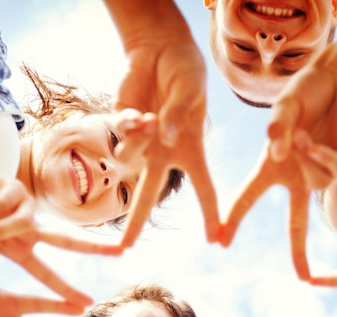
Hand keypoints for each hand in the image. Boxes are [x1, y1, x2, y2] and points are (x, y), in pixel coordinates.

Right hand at [0, 207, 137, 307]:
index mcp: (21, 248)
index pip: (47, 274)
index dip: (64, 290)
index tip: (87, 303)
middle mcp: (30, 229)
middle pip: (66, 240)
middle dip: (93, 247)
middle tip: (121, 251)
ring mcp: (26, 208)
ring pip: (19, 223)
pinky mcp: (16, 187)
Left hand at [110, 31, 218, 247]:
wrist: (160, 48)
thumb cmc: (186, 72)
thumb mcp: (191, 91)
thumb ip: (179, 115)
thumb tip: (164, 137)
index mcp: (190, 151)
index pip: (203, 188)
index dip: (210, 215)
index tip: (216, 241)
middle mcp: (163, 153)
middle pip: (147, 194)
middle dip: (136, 222)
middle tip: (125, 248)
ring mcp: (139, 141)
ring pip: (129, 159)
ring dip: (137, 143)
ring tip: (149, 118)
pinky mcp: (121, 124)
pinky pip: (120, 135)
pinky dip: (128, 126)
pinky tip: (137, 113)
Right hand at [220, 53, 336, 279]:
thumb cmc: (306, 92)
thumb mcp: (284, 106)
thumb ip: (278, 126)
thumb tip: (278, 152)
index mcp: (273, 167)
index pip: (249, 197)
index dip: (232, 220)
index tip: (219, 242)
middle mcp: (297, 176)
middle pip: (297, 222)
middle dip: (299, 251)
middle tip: (303, 278)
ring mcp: (323, 172)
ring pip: (315, 179)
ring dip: (305, 157)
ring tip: (302, 132)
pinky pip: (334, 171)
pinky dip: (322, 159)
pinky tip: (313, 143)